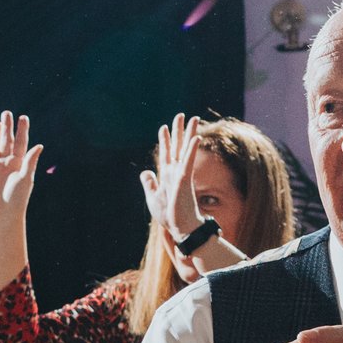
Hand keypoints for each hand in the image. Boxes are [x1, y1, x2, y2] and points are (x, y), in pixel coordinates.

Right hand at [0, 111, 43, 225]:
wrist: (3, 214)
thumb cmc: (18, 198)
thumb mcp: (26, 178)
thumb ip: (30, 161)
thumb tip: (39, 145)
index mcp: (18, 164)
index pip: (20, 143)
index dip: (22, 131)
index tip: (23, 118)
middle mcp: (6, 164)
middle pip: (6, 142)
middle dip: (6, 128)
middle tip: (6, 113)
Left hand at [142, 113, 204, 275]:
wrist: (179, 227)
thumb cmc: (168, 214)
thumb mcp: (153, 196)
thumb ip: (150, 183)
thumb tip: (146, 173)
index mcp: (167, 175)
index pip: (166, 153)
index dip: (164, 140)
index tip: (163, 127)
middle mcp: (175, 171)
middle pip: (177, 146)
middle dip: (179, 130)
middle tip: (181, 115)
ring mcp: (181, 174)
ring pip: (185, 149)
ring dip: (189, 133)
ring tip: (194, 118)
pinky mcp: (184, 180)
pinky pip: (188, 161)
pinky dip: (191, 150)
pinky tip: (196, 138)